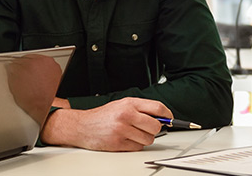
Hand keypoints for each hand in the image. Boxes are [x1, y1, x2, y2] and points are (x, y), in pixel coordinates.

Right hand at [41, 97, 170, 151]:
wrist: (82, 126)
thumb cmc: (103, 116)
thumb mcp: (121, 105)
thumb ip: (141, 109)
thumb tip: (162, 117)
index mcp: (129, 103)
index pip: (158, 107)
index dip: (167, 115)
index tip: (169, 119)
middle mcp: (126, 115)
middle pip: (155, 126)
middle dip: (154, 129)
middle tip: (146, 129)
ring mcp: (122, 130)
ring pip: (148, 139)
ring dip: (144, 139)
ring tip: (133, 134)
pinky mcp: (118, 143)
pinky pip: (138, 148)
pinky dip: (135, 146)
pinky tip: (125, 140)